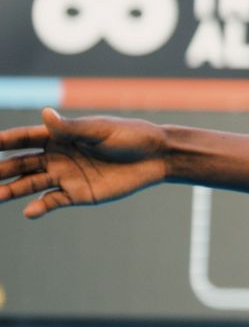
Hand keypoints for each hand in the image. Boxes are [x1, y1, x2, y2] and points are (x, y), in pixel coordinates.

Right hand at [0, 108, 168, 217]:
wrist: (156, 157)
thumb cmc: (130, 136)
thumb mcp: (101, 130)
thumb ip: (72, 128)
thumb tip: (45, 114)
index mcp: (60, 136)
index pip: (24, 138)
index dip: (4, 141)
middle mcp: (57, 156)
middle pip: (22, 163)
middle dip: (0, 168)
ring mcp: (66, 176)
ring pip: (31, 184)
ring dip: (12, 189)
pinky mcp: (79, 193)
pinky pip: (53, 201)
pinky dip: (40, 207)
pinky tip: (29, 212)